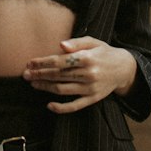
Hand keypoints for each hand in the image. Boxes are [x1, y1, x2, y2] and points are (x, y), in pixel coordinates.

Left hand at [22, 37, 137, 114]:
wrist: (124, 68)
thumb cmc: (104, 52)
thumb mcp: (93, 42)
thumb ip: (76, 42)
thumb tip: (60, 45)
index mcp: (88, 58)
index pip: (59, 61)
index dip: (42, 63)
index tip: (30, 63)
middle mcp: (89, 74)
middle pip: (58, 76)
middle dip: (39, 75)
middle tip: (25, 74)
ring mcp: (90, 89)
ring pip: (63, 90)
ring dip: (45, 87)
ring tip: (33, 84)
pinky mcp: (93, 99)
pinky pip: (75, 106)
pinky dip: (61, 108)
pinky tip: (49, 105)